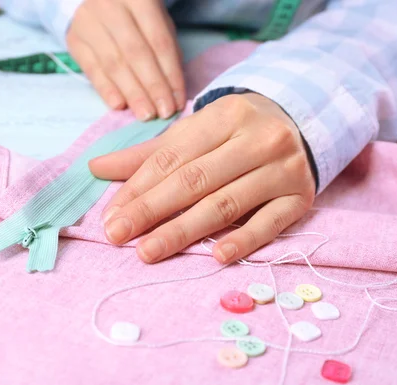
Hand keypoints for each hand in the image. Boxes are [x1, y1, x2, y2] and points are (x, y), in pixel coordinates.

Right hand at [66, 0, 184, 120]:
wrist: (93, 0)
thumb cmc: (133, 14)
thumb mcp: (156, 20)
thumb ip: (165, 49)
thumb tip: (173, 89)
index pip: (159, 42)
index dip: (170, 75)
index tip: (178, 100)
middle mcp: (111, 8)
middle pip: (136, 54)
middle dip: (153, 87)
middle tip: (163, 112)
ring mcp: (89, 22)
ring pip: (114, 64)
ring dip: (132, 93)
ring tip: (146, 114)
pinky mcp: (74, 39)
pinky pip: (92, 69)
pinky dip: (107, 90)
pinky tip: (119, 106)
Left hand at [89, 93, 315, 263]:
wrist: (301, 123)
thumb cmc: (237, 131)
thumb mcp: (196, 132)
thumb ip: (150, 154)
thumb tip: (96, 168)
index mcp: (225, 115)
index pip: (173, 158)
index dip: (138, 188)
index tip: (112, 217)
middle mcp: (257, 138)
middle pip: (195, 180)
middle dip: (152, 210)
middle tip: (117, 236)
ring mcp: (282, 168)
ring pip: (226, 204)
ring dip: (184, 231)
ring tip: (149, 252)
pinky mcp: (299, 197)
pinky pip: (269, 223)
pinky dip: (244, 241)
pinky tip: (216, 256)